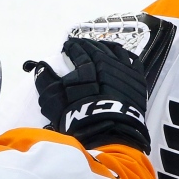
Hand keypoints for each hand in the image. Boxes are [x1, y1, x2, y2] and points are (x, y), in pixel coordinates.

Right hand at [24, 39, 149, 151]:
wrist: (109, 135)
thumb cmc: (78, 119)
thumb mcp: (54, 101)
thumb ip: (46, 81)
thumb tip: (40, 66)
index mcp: (86, 67)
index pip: (79, 51)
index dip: (72, 46)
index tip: (68, 45)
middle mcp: (106, 64)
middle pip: (96, 49)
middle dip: (87, 44)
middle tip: (82, 43)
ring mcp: (124, 71)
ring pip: (115, 51)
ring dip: (106, 46)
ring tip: (100, 46)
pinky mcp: (138, 81)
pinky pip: (134, 61)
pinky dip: (126, 55)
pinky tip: (122, 54)